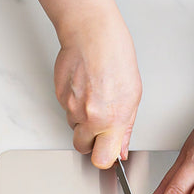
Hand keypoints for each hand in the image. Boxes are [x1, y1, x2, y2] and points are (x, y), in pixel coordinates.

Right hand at [54, 13, 141, 168]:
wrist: (91, 34)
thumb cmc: (116, 59)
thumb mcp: (133, 97)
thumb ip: (125, 128)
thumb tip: (121, 149)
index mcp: (112, 120)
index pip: (102, 159)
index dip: (104, 158)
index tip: (108, 152)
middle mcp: (90, 117)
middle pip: (82, 147)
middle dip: (90, 142)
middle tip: (100, 127)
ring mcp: (72, 107)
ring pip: (74, 127)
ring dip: (82, 120)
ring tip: (94, 98)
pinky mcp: (60, 96)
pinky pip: (67, 110)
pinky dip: (75, 104)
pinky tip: (85, 88)